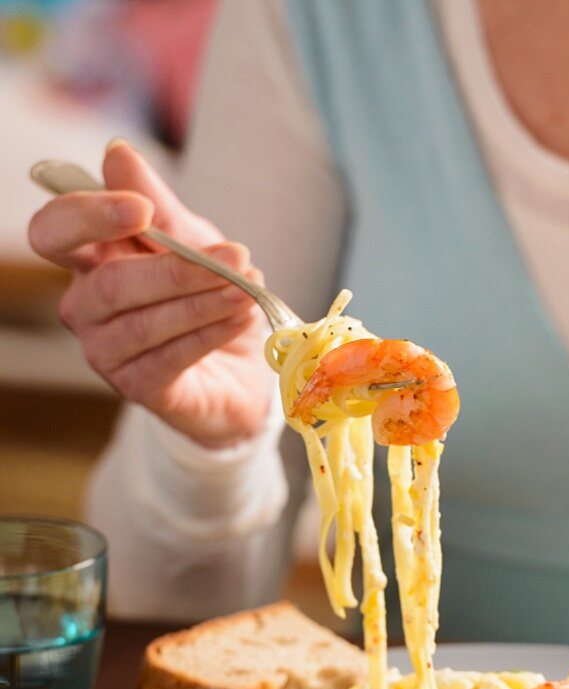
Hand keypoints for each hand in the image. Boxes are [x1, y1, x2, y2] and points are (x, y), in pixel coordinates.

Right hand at [28, 140, 271, 447]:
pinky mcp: (139, 388)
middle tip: (237, 255)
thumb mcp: (193, 241)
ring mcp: (107, 353)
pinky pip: (170, 358)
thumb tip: (117, 153)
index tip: (141, 209)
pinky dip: (210, 333)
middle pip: (110, 283)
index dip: (89, 217)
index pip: (54, 232)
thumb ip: (159, 206)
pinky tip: (242, 317)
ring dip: (204, 301)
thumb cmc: (206, 297)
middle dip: (177, 268)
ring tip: (248, 288)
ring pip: (145, 323)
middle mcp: (86, 308)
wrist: (241, 367)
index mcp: (88, 260)